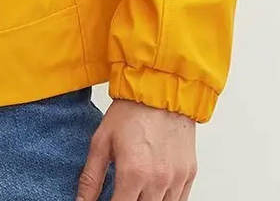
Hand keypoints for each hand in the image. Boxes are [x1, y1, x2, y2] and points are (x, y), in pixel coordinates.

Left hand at [77, 99, 196, 200]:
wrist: (160, 90)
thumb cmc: (130, 112)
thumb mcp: (101, 142)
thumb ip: (91, 178)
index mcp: (133, 173)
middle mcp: (157, 181)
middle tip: (121, 191)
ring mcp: (176, 180)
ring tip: (135, 190)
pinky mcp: (189, 175)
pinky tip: (152, 191)